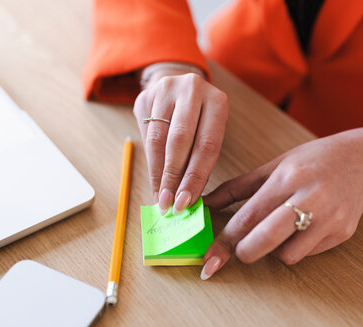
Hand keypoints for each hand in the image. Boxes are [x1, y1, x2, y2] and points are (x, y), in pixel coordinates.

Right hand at [133, 64, 228, 214]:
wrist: (179, 87)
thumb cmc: (200, 118)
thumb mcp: (210, 132)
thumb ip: (201, 159)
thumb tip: (187, 197)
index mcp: (217, 101)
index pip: (206, 145)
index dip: (195, 177)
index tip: (186, 202)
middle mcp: (192, 90)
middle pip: (180, 141)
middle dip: (173, 177)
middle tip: (169, 203)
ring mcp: (166, 90)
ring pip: (158, 139)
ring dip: (158, 173)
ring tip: (159, 196)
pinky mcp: (145, 97)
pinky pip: (145, 134)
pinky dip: (149, 160)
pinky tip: (154, 178)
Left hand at [200, 127, 362, 278]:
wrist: (362, 160)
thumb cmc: (312, 160)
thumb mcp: (272, 166)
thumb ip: (235, 188)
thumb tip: (204, 204)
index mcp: (287, 178)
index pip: (248, 217)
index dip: (225, 242)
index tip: (210, 259)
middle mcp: (311, 198)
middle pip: (266, 240)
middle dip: (245, 252)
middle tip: (240, 249)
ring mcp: (331, 218)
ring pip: (287, 255)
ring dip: (273, 250)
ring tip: (278, 229)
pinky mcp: (343, 233)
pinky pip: (307, 254)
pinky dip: (296, 247)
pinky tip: (301, 228)